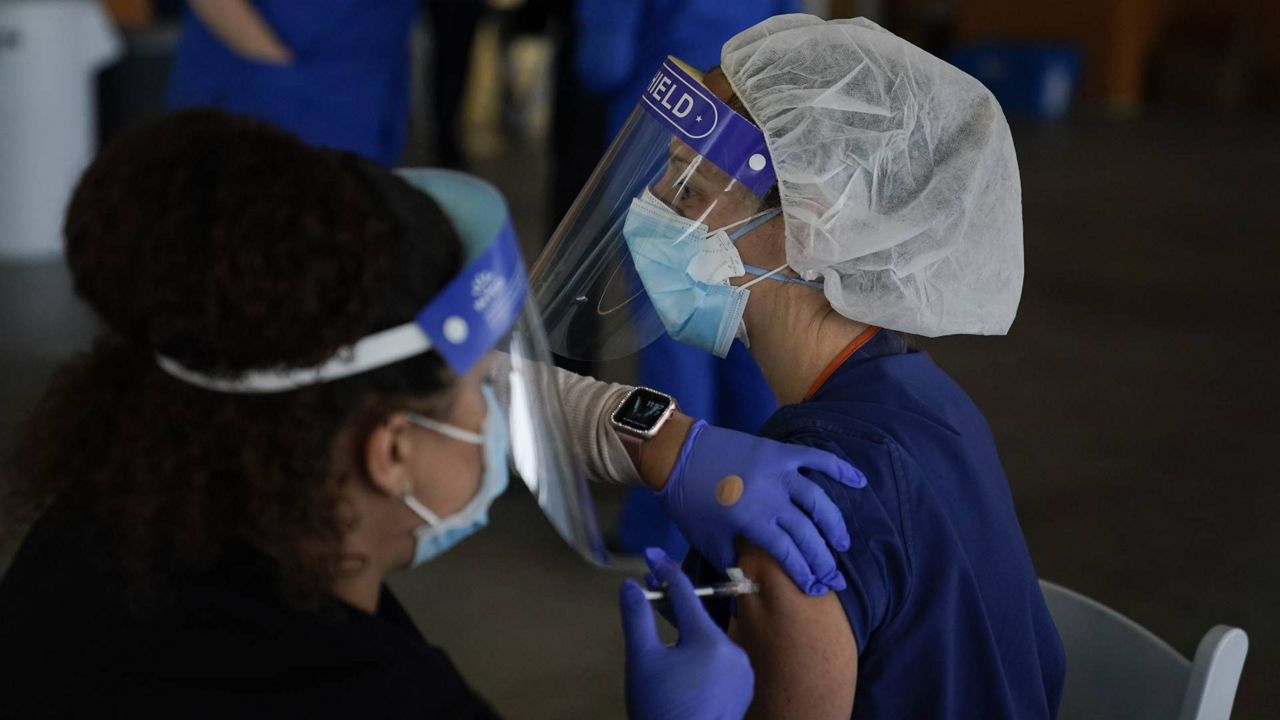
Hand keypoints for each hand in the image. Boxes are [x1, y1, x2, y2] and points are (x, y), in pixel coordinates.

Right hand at [620, 548, 753, 719]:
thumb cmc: (661, 710)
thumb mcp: (641, 661)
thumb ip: (637, 617)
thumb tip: (632, 585)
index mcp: (709, 640)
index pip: (685, 592)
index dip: (665, 569)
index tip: (651, 552)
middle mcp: (733, 651)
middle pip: (698, 617)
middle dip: (673, 606)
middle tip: (650, 593)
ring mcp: (741, 671)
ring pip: (709, 639)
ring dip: (686, 632)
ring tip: (663, 636)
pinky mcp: (742, 688)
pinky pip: (719, 659)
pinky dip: (700, 654)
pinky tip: (682, 663)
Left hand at [658, 421, 865, 595]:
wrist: (677, 454)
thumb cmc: (688, 501)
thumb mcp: (706, 539)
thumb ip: (731, 563)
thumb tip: (750, 587)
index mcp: (750, 519)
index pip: (788, 552)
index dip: (805, 573)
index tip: (817, 589)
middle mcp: (768, 495)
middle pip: (807, 532)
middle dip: (824, 558)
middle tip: (835, 577)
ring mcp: (776, 470)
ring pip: (817, 500)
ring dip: (833, 523)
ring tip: (842, 543)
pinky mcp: (777, 451)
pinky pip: (815, 458)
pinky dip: (839, 467)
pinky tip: (858, 481)